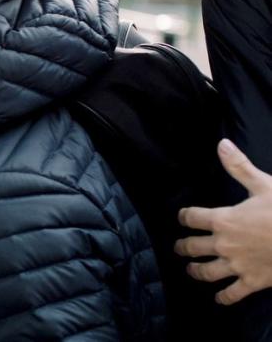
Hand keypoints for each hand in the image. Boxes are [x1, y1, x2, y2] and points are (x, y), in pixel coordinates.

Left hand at [177, 139, 271, 303]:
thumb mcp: (263, 185)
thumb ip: (238, 167)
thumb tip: (221, 144)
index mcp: (222, 219)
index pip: (191, 217)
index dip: (185, 216)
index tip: (183, 217)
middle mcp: (223, 244)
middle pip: (192, 246)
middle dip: (183, 246)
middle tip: (179, 247)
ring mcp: (236, 265)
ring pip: (206, 272)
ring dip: (196, 271)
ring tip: (191, 270)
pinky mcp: (252, 282)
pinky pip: (232, 294)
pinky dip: (223, 297)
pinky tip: (219, 298)